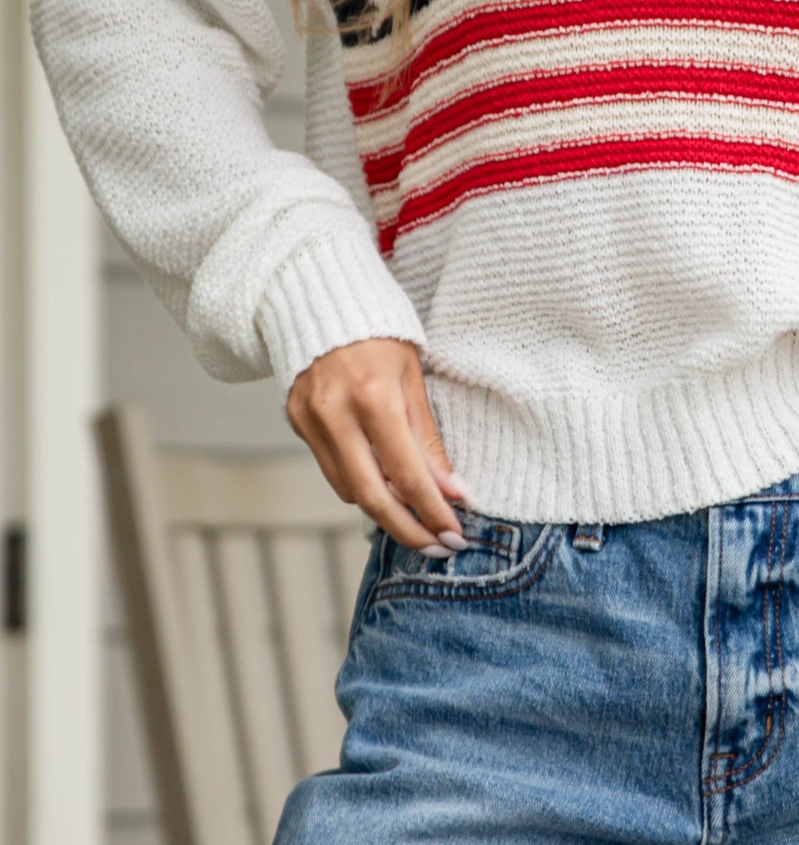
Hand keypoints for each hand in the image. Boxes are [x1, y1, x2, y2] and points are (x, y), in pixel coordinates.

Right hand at [286, 337, 472, 553]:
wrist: (317, 297)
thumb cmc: (379, 332)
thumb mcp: (413, 376)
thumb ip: (428, 438)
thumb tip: (452, 490)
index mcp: (373, 396)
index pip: (407, 473)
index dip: (433, 511)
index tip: (455, 533)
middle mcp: (336, 413)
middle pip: (372, 497)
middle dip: (408, 530)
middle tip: (438, 547)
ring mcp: (309, 421)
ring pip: (348, 490)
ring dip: (385, 511)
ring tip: (418, 518)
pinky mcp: (296, 424)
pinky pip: (332, 470)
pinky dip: (361, 484)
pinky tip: (385, 484)